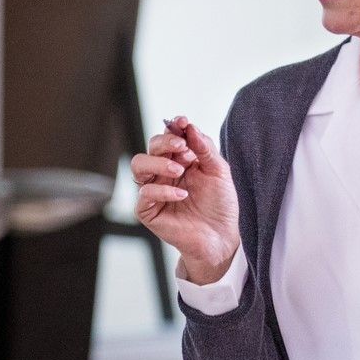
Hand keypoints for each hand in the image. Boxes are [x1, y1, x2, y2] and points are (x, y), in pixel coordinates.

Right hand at [131, 115, 239, 283]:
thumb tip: (189, 126)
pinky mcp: (148, 210)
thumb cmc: (220, 205)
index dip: (173, 127)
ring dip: (157, 163)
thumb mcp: (219, 171)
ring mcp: (153, 190)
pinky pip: (145, 194)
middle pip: (150, 147)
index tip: (182, 122)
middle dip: (164, 142)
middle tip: (181, 146)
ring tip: (179, 170)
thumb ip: (204, 148)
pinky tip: (182, 195)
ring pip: (138, 166)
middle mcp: (163, 173)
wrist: (221, 237)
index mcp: (179, 160)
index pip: (168, 137)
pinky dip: (163, 191)